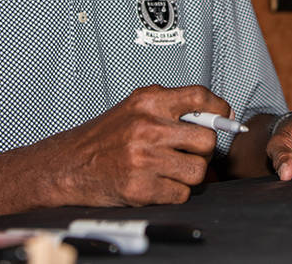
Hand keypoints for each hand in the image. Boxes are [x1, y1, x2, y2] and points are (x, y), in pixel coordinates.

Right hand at [36, 84, 230, 206]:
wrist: (68, 164)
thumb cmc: (105, 137)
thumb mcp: (135, 109)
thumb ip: (171, 108)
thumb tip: (215, 117)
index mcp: (148, 102)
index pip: (199, 97)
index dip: (218, 109)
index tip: (223, 117)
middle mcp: (147, 128)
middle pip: (207, 141)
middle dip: (204, 151)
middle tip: (190, 152)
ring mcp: (143, 159)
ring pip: (198, 172)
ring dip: (189, 175)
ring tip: (170, 169)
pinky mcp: (139, 187)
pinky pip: (181, 194)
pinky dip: (174, 192)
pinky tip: (157, 183)